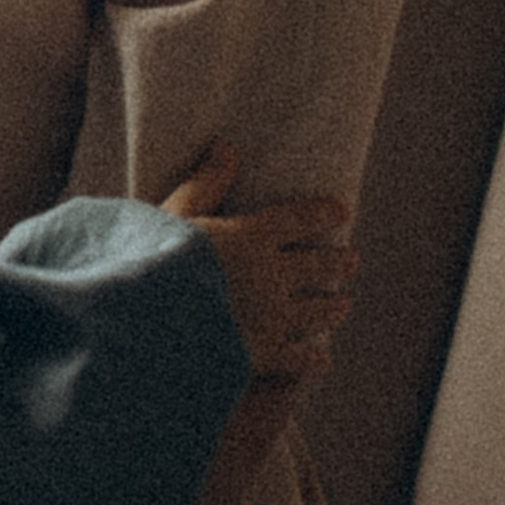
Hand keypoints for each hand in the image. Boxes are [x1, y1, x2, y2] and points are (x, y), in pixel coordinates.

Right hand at [161, 141, 357, 378]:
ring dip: (334, 307)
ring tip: (344, 306)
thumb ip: (204, 185)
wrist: (151, 321)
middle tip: (353, 261)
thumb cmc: (151, 262)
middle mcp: (270, 275)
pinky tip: (321, 358)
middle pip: (318, 266)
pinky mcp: (261, 354)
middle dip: (339, 263)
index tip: (341, 211)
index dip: (321, 214)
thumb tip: (228, 146)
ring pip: (318, 312)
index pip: (296, 219)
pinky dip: (313, 358)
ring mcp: (271, 317)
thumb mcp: (173, 217)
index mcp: (250, 236)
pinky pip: (298, 358)